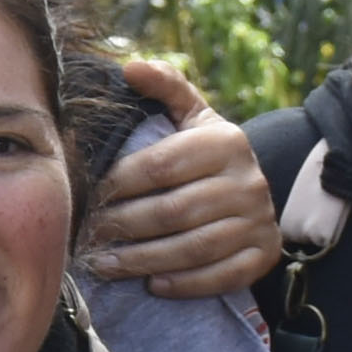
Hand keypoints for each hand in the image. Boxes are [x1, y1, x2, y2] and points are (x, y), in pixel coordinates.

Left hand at [72, 80, 281, 305]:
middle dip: (122, 227)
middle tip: (87, 237)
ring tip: (105, 265)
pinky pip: (220, 276)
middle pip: (172, 211)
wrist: (252, 190)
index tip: (87, 197)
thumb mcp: (190, 116)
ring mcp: (260, 220)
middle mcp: (249, 180)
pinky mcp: (264, 254)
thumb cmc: (204, 153)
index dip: (117, 184)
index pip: (158, 166)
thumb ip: (164, 87)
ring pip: (192, 248)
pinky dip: (183, 283)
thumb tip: (130, 66)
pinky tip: (152, 284)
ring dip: (142, 261)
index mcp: (226, 140)